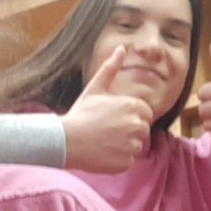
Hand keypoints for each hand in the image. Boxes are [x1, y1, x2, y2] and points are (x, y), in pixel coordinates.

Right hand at [62, 46, 154, 172]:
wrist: (65, 140)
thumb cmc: (81, 113)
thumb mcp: (96, 88)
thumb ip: (111, 68)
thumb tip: (121, 48)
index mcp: (133, 106)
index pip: (145, 113)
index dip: (130, 116)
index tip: (113, 118)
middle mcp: (136, 125)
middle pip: (142, 130)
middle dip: (128, 130)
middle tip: (107, 130)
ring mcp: (131, 145)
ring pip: (136, 146)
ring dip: (123, 146)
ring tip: (104, 141)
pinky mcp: (125, 162)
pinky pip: (128, 161)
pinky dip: (118, 159)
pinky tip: (103, 153)